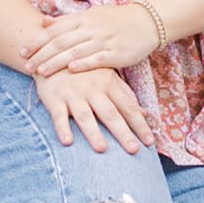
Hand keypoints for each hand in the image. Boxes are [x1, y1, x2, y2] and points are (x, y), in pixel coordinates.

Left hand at [26, 2, 162, 78]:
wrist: (147, 21)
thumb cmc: (116, 19)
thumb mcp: (91, 14)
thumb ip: (67, 20)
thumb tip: (43, 22)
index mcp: (84, 18)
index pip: (55, 30)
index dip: (37, 40)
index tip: (22, 50)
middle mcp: (91, 28)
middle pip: (62, 41)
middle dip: (42, 53)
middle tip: (26, 64)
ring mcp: (104, 40)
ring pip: (76, 51)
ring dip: (57, 61)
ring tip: (41, 71)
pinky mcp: (117, 53)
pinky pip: (98, 59)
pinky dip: (84, 64)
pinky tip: (71, 70)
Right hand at [33, 65, 156, 154]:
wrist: (53, 52)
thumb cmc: (85, 69)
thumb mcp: (108, 76)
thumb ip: (125, 95)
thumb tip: (145, 114)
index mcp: (108, 84)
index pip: (128, 107)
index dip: (139, 125)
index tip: (150, 142)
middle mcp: (93, 90)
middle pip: (110, 114)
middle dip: (122, 133)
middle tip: (134, 150)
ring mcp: (73, 94)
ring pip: (85, 116)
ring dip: (93, 132)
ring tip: (102, 149)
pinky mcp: (54, 98)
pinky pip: (58, 115)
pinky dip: (62, 128)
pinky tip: (68, 142)